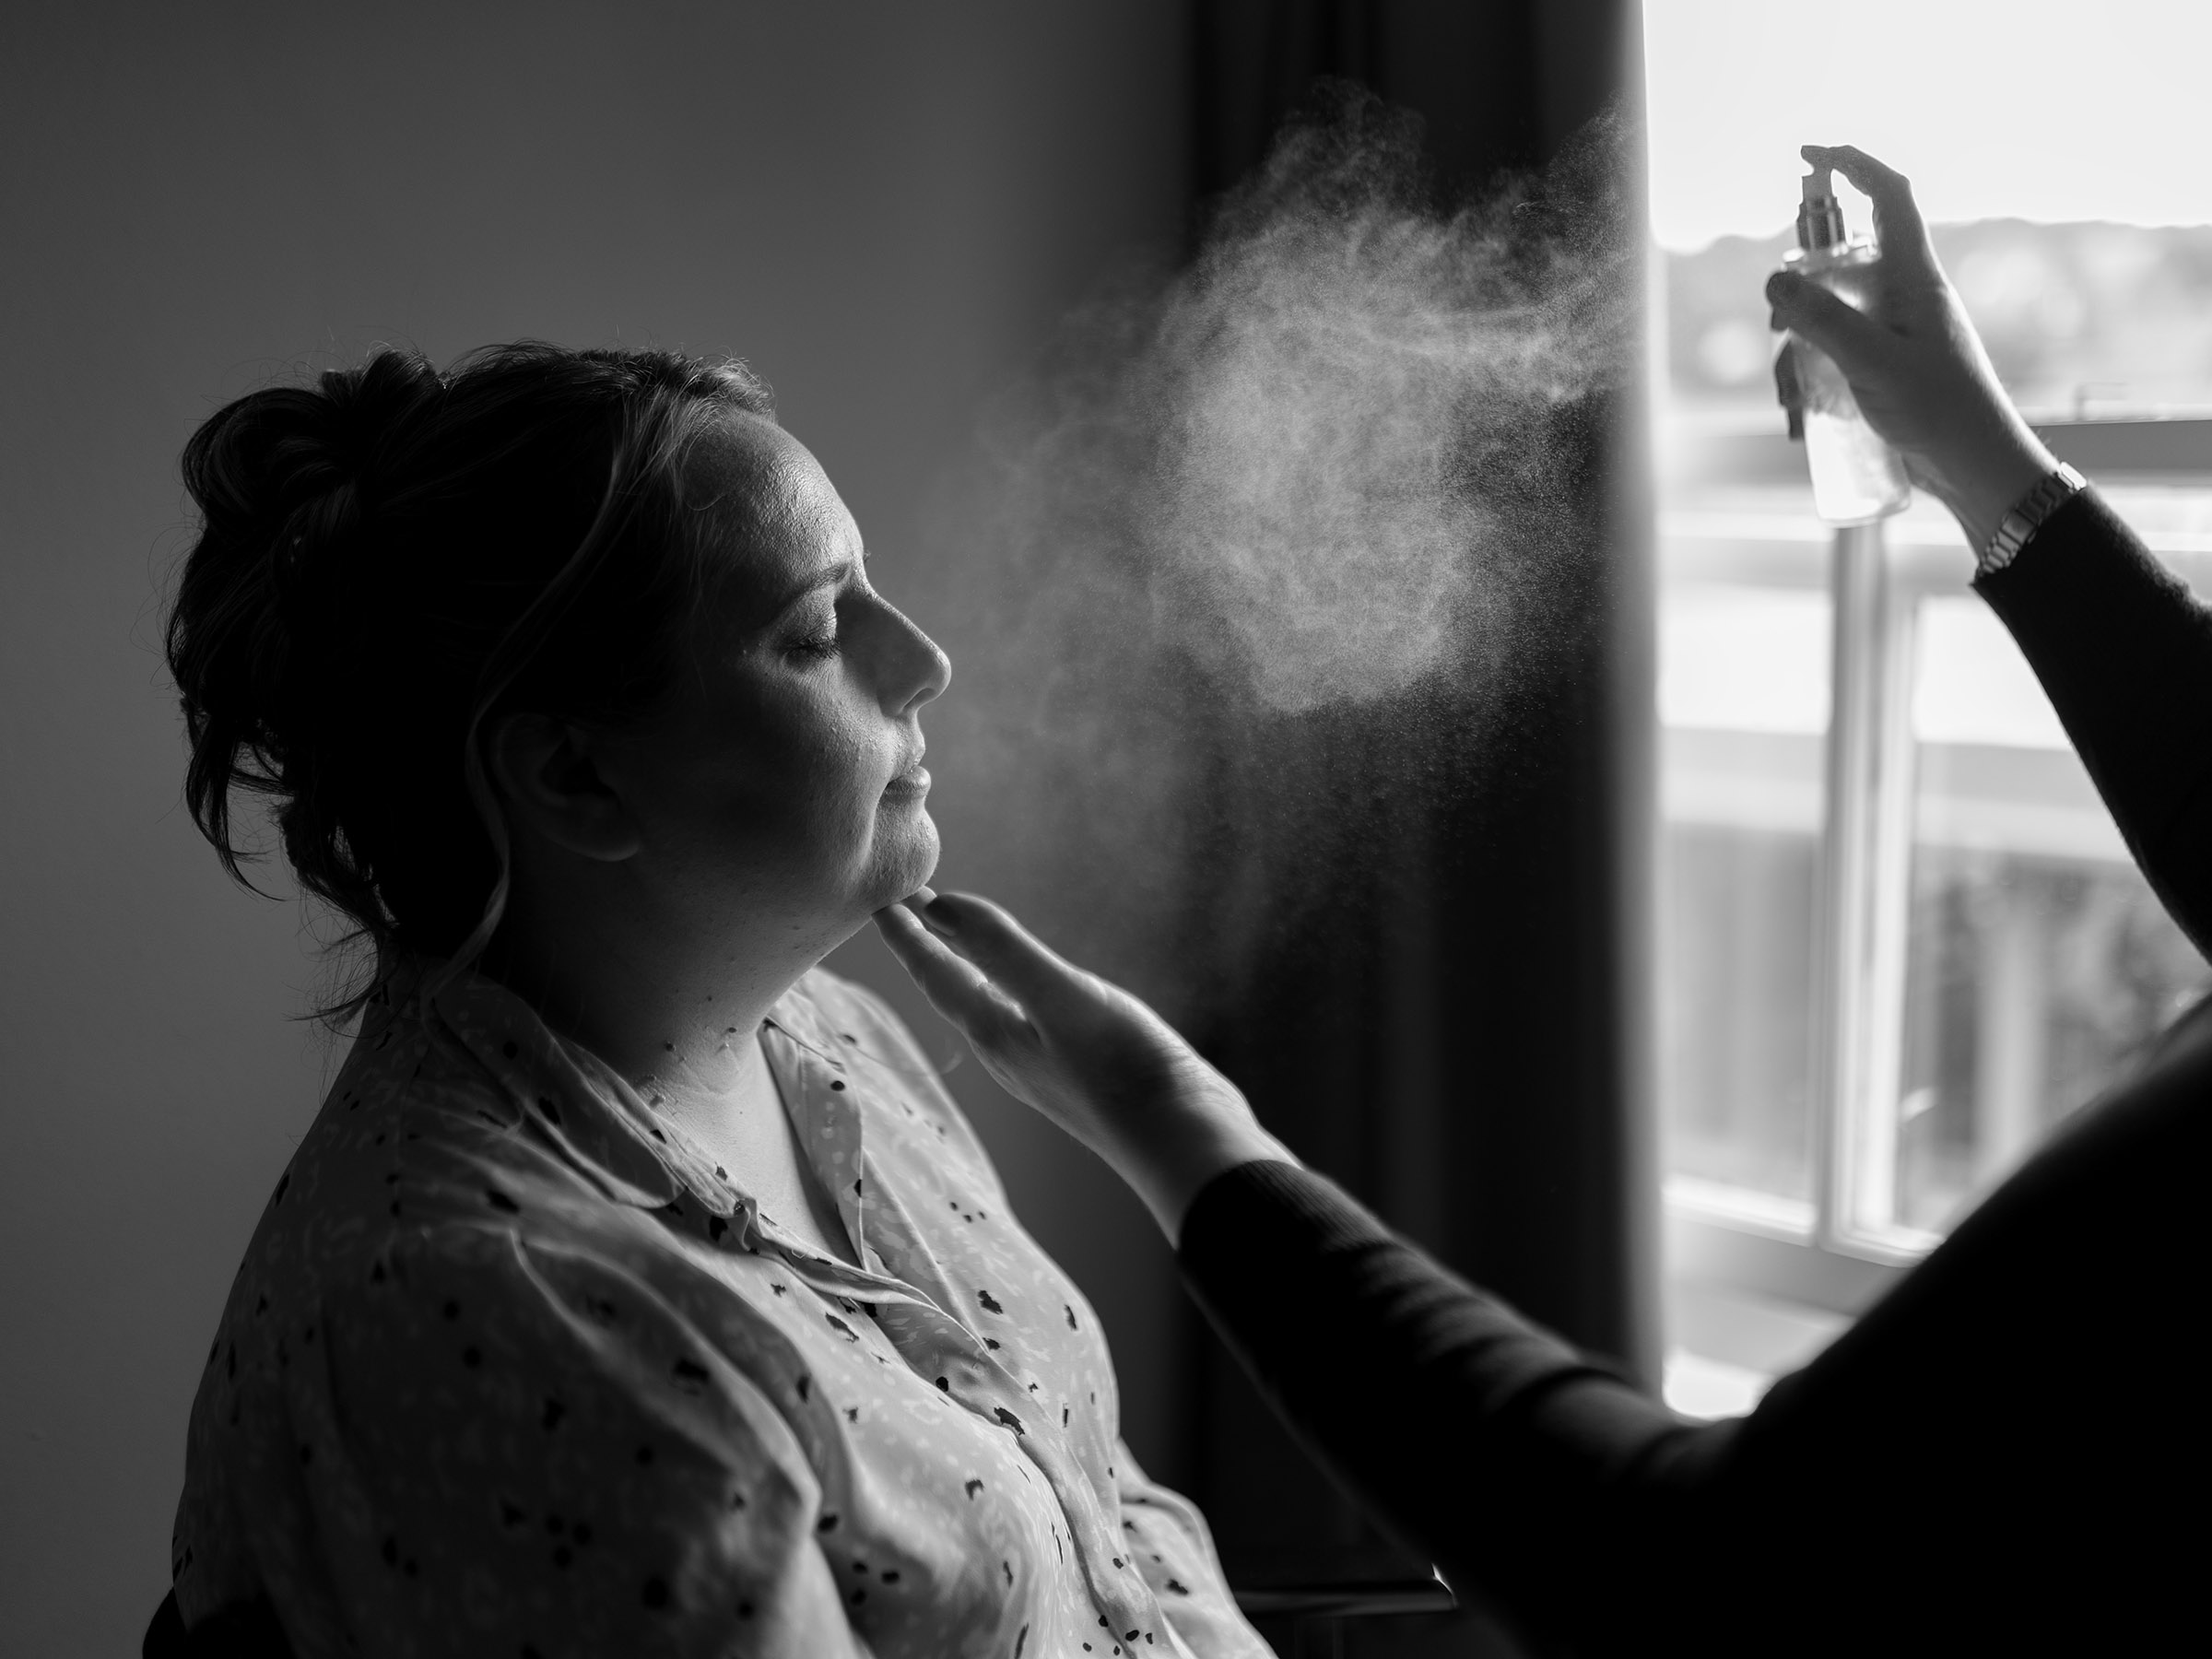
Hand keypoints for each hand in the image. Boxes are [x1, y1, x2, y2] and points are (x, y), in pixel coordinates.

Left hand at [873, 889, 1296, 1241]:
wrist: (1182, 1140)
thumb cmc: (1123, 1069)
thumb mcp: (1060, 996)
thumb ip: (1000, 949)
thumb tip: (939, 908)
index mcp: (995, 1033)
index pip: (935, 975)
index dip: (907, 935)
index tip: (881, 899)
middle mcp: (1010, 1051)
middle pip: (952, 989)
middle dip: (928, 946)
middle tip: (908, 906)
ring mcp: (1043, 1062)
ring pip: (985, 1004)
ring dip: (964, 964)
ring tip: (954, 935)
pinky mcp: (1079, 1067)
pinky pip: (1022, 1014)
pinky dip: (1006, 984)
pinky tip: (1025, 984)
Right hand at [1767, 143, 2058, 552]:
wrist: (1975, 466)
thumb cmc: (1939, 410)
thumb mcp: (1872, 362)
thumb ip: (1823, 319)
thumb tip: (1773, 280)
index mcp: (1915, 276)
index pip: (1889, 196)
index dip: (1853, 164)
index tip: (1810, 155)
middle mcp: (1905, 294)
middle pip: (1841, 261)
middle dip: (1798, 291)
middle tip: (1780, 331)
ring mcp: (1895, 330)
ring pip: (1829, 314)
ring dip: (1799, 349)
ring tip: (1790, 396)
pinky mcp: (1887, 363)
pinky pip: (1836, 351)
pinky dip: (1810, 374)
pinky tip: (1803, 414)